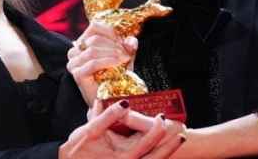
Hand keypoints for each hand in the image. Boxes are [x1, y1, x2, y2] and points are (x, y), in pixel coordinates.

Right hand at [60, 100, 184, 158]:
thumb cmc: (75, 151)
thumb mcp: (90, 131)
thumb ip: (107, 116)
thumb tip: (124, 103)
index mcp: (123, 157)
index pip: (145, 143)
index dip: (156, 131)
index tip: (164, 118)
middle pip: (156, 157)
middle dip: (170, 145)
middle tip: (182, 132)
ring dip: (166, 151)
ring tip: (179, 138)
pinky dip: (155, 156)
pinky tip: (161, 150)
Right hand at [67, 21, 137, 104]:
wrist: (112, 99)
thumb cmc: (116, 76)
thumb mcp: (124, 55)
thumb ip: (127, 45)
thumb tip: (131, 40)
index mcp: (83, 43)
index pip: (94, 26)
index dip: (111, 32)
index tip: (124, 41)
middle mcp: (74, 52)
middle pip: (94, 38)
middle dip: (114, 44)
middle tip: (127, 53)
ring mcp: (74, 63)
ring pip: (93, 50)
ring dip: (113, 53)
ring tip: (125, 59)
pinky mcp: (77, 74)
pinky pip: (93, 63)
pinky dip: (108, 61)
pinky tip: (119, 63)